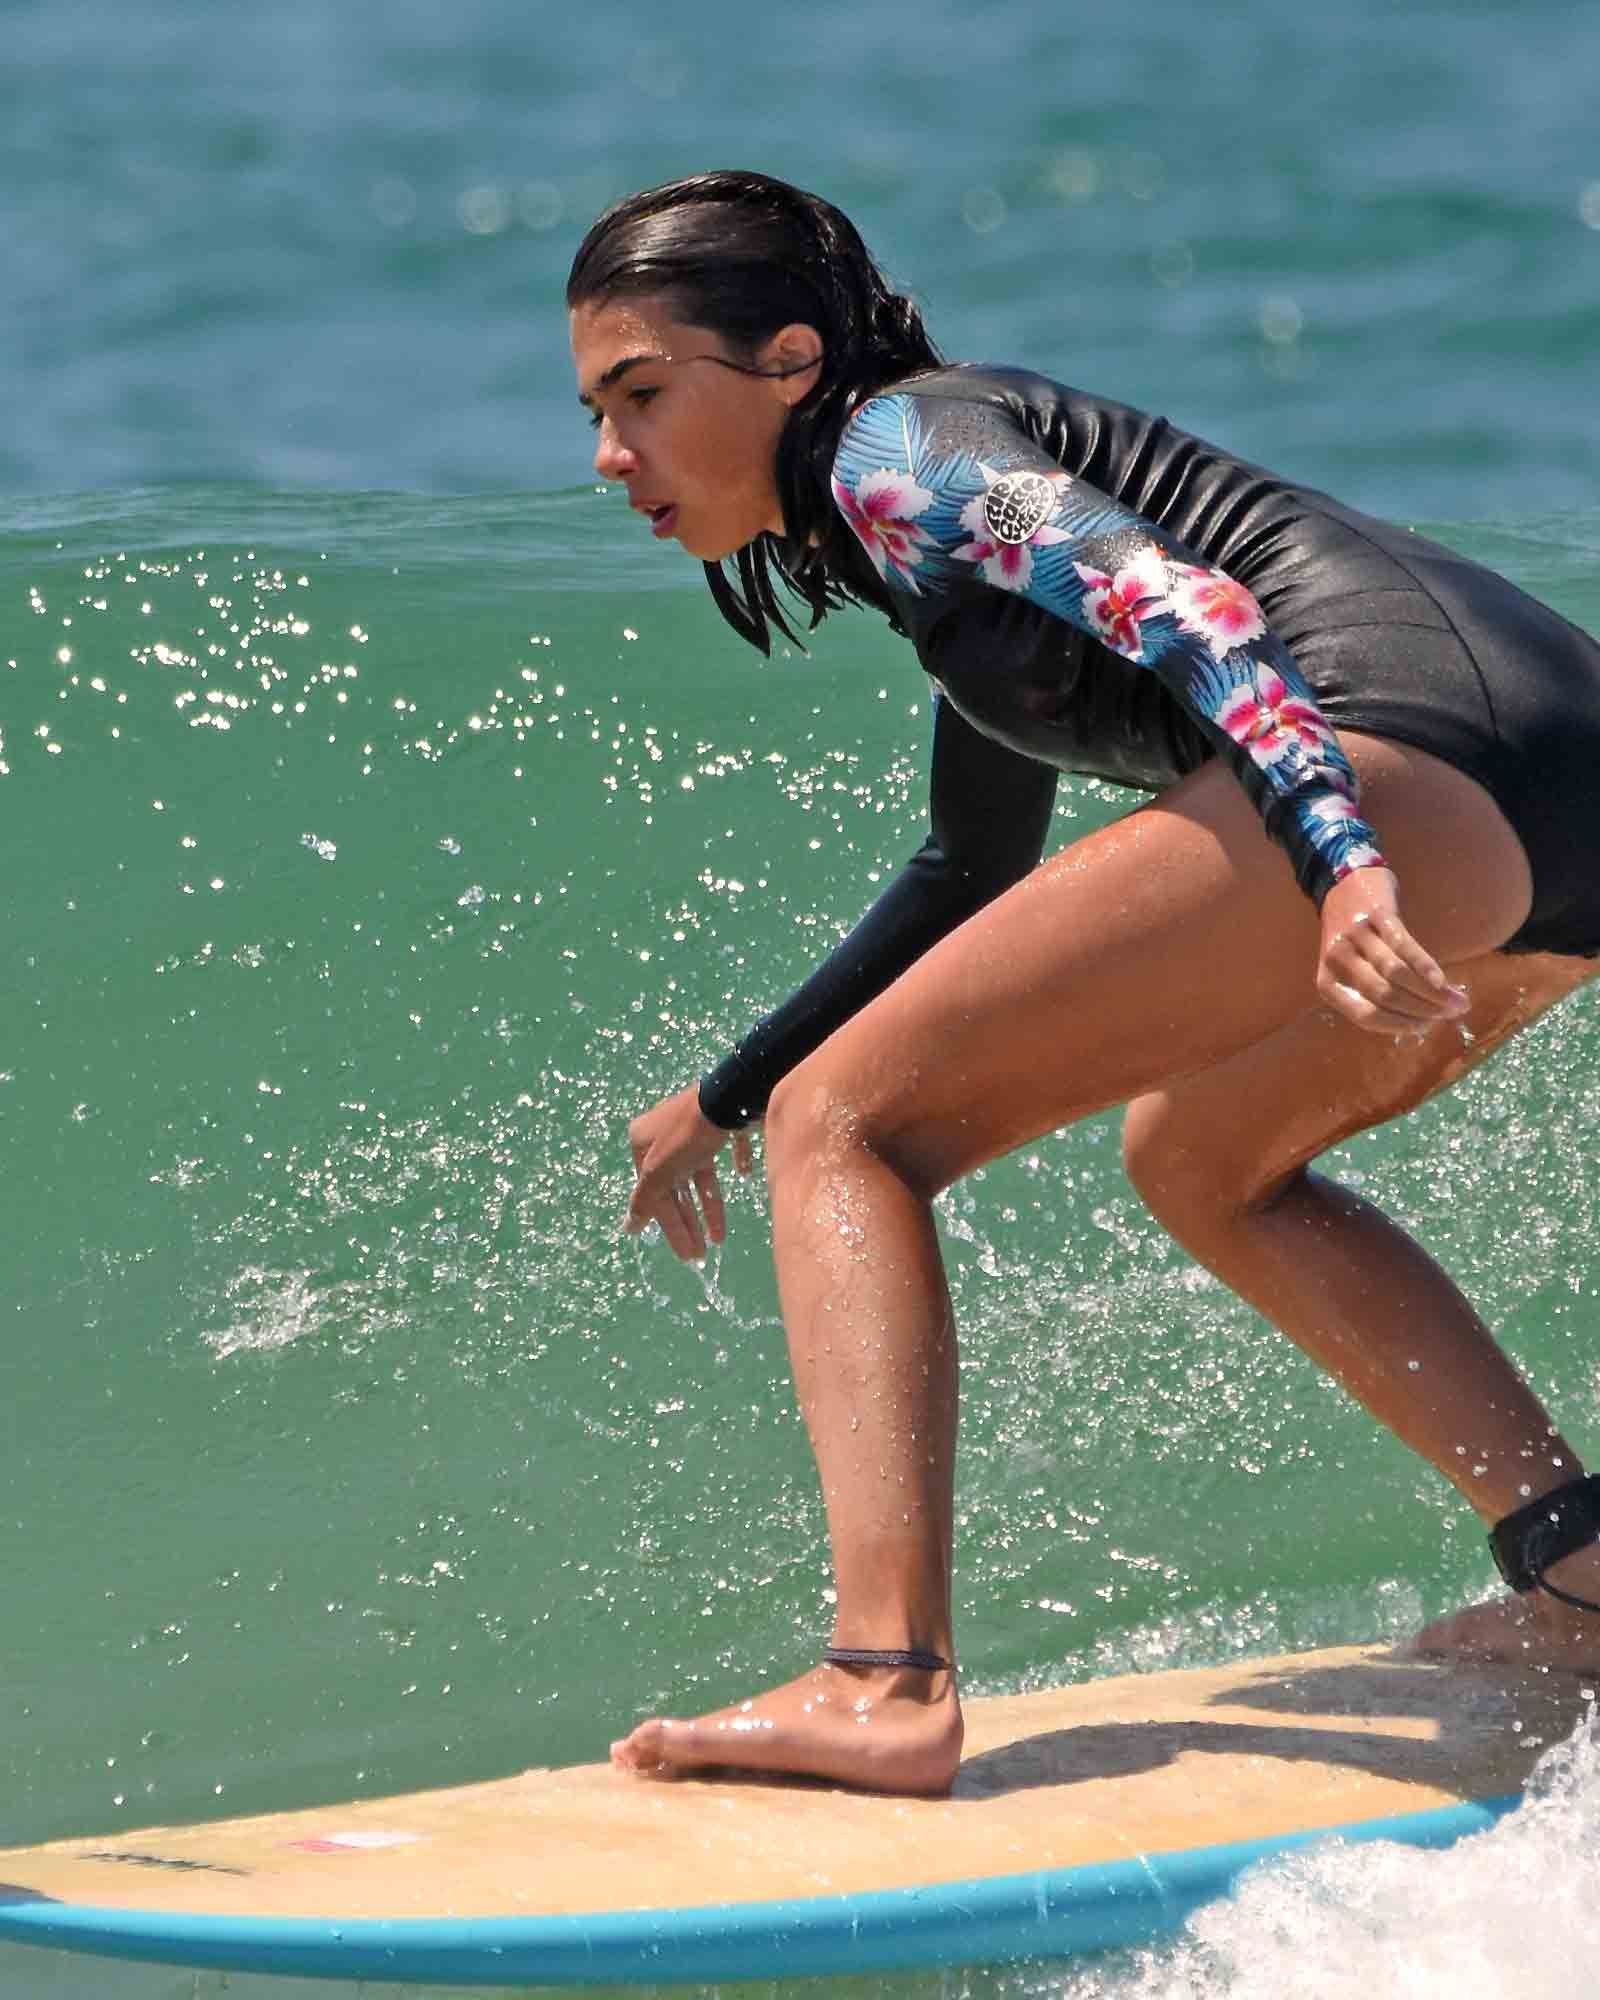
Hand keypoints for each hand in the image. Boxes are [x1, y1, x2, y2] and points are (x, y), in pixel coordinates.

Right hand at [623, 1084, 755, 1260]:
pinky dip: (735, 1164)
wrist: (731, 1096)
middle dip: (689, 1222)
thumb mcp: (659, 1171)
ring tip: (718, 1239)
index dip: (668, 1225)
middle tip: (700, 1254)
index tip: (683, 1253)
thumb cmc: (688, 1135)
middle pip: (676, 1188)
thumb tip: (628, 1226)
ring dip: (709, 1207)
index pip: (653, 1193)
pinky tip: (744, 1176)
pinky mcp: (723, 1122)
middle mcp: (666, 1133)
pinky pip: (728, 1148)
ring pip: (700, 1176)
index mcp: (644, 1141)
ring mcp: (695, 1126)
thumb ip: (645, 1199)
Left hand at [1316, 868, 1468, 1034]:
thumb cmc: (1351, 935)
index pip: (1365, 1016)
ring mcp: (1357, 936)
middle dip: (1422, 1010)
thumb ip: (1372, 991)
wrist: (1342, 881)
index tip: (1426, 1028)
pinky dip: (1426, 967)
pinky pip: (1404, 946)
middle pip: (1385, 995)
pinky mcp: (1377, 916)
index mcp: (1327, 982)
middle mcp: (1338, 960)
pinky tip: (1443, 981)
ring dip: (1431, 992)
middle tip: (1452, 1014)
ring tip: (1457, 1001)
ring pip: (1396, 974)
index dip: (1399, 1025)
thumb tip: (1420, 1019)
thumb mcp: (1349, 968)